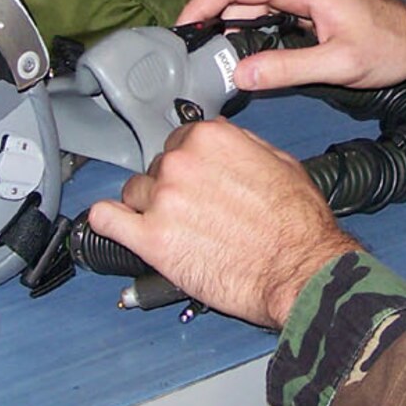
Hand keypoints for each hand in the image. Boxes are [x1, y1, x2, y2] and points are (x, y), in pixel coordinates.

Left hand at [87, 119, 360, 328]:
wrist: (299, 270)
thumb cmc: (298, 223)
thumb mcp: (281, 163)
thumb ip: (241, 144)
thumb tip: (221, 135)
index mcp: (210, 138)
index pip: (179, 140)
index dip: (189, 163)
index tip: (195, 180)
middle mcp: (180, 162)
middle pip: (156, 167)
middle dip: (171, 188)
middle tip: (195, 212)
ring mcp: (161, 200)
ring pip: (133, 193)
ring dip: (147, 208)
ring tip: (173, 228)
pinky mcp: (150, 240)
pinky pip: (105, 220)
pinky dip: (108, 222)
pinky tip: (117, 226)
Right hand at [178, 0, 405, 93]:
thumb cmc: (389, 46)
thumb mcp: (338, 64)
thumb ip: (287, 69)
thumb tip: (240, 75)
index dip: (201, 4)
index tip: (181, 30)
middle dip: (206, 17)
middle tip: (185, 51)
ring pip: (247, 5)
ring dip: (223, 27)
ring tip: (204, 58)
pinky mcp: (302, 9)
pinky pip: (263, 15)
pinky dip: (243, 32)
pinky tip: (234, 55)